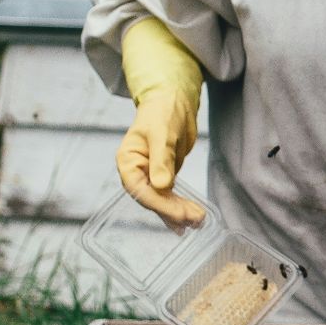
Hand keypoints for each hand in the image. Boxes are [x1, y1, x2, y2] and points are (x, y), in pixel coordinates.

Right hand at [116, 90, 205, 227]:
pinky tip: (190, 220)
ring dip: (178, 212)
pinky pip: (169, 196)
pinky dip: (179, 206)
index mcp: (128, 160)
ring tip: (198, 222)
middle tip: (195, 219)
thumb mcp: (162, 133)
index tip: (179, 214)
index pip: (139, 189)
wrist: (173, 102)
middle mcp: (135, 171)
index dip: (159, 204)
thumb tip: (161, 185)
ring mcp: (149, 175)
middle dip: (173, 211)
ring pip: (161, 200)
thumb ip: (161, 159)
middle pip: (152, 198)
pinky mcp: (163, 176)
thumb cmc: (163, 111)